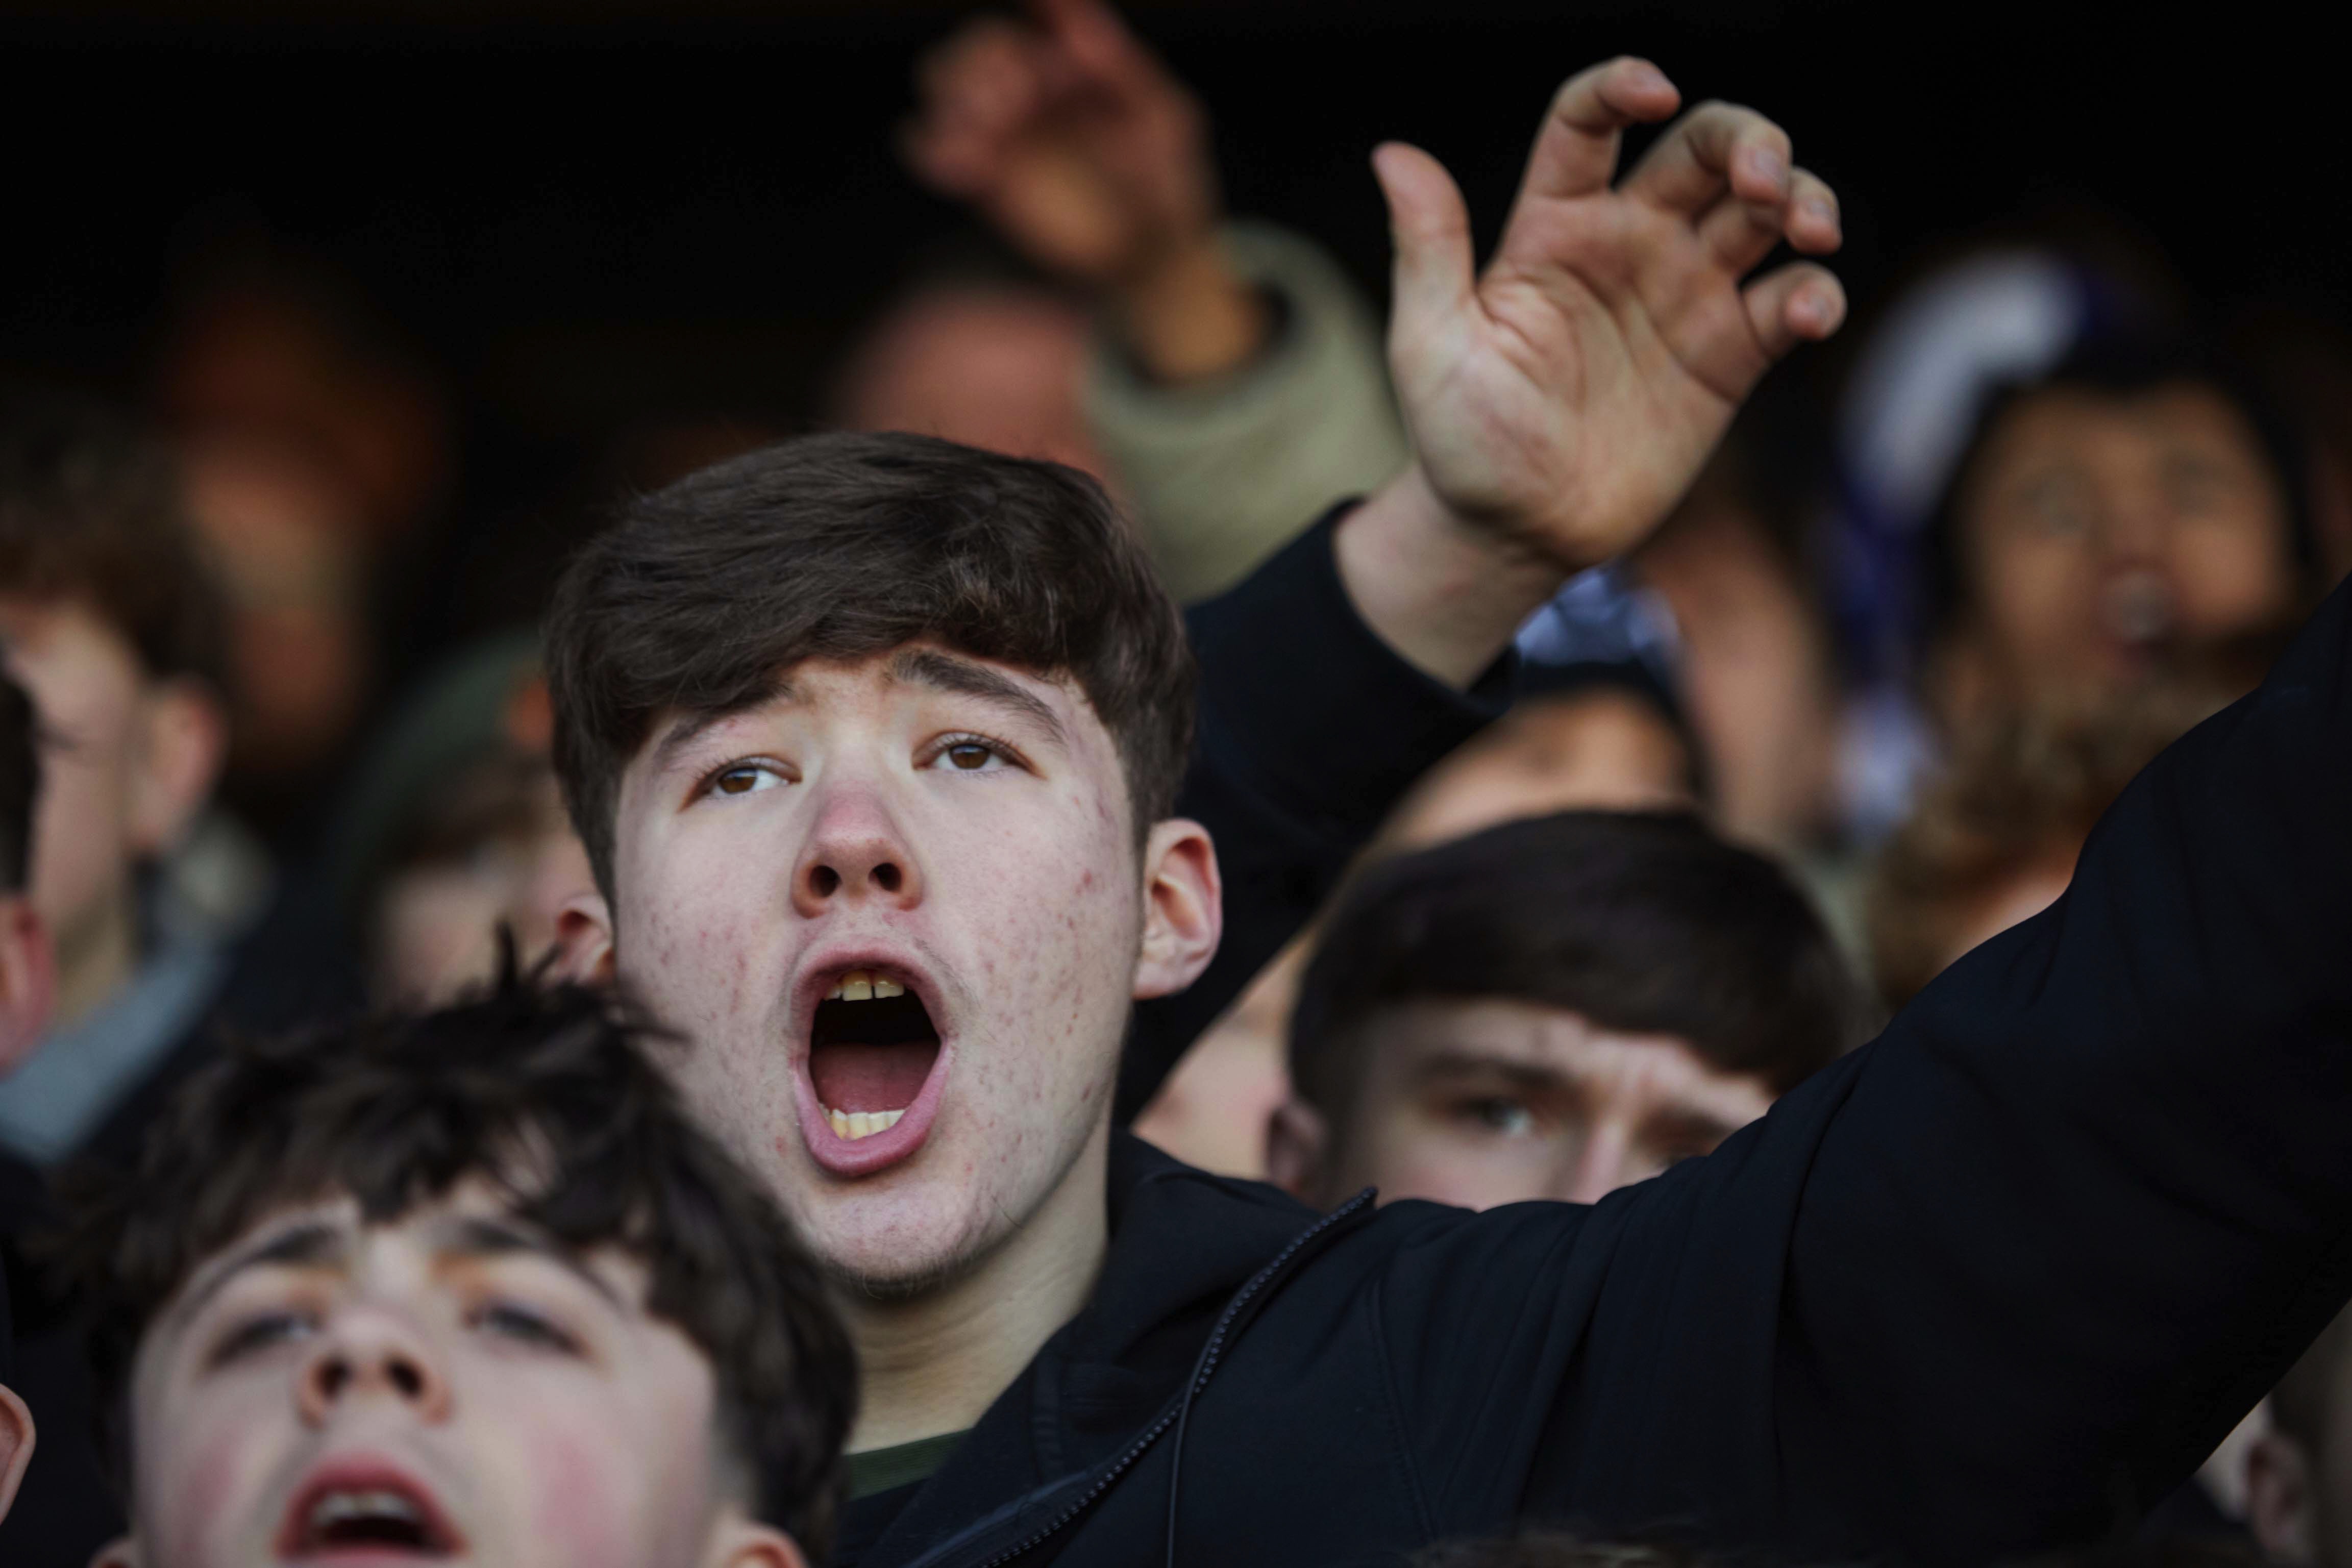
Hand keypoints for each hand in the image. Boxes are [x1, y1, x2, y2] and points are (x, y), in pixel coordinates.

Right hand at [902, 0, 1264, 380]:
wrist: (1152, 254)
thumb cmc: (1167, 177)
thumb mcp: (1162, 117)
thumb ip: (1120, 64)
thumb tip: (1070, 13)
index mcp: (1062, 66)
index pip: (1007, 38)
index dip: (1002, 54)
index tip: (1027, 88)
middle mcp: (1024, 93)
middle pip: (963, 59)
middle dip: (971, 80)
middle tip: (1003, 114)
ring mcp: (1001, 136)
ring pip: (941, 96)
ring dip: (949, 110)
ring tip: (981, 146)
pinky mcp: (985, 180)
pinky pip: (932, 150)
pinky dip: (931, 149)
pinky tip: (961, 172)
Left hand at [1379, 56, 1843, 572]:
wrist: (1511, 533)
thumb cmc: (1460, 438)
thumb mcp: (1429, 344)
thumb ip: (1427, 248)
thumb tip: (1393, 154)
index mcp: (1554, 226)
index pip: (1590, 126)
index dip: (1622, 89)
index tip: (1654, 93)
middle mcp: (1628, 244)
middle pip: (1703, 149)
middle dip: (1749, 140)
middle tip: (1765, 178)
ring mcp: (1684, 295)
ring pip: (1763, 212)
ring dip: (1803, 198)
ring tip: (1806, 230)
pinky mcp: (1727, 357)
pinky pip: (1786, 302)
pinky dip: (1812, 294)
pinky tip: (1805, 312)